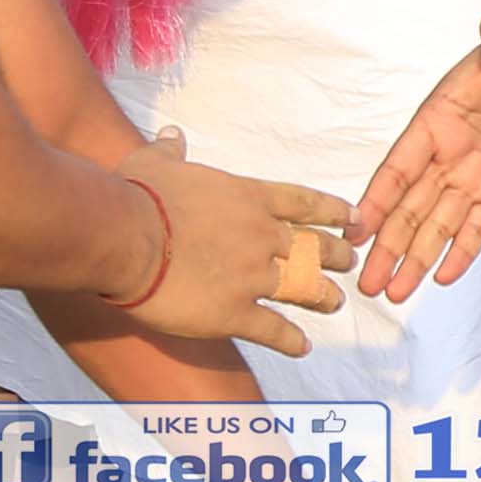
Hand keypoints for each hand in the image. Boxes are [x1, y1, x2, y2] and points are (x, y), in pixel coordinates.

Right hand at [107, 133, 356, 353]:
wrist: (126, 236)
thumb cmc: (138, 194)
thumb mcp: (155, 161)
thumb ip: (171, 150)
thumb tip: (172, 134)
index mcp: (249, 198)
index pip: (304, 204)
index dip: (333, 212)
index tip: (354, 219)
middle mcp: (261, 236)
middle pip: (315, 247)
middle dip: (337, 256)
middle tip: (350, 263)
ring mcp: (252, 277)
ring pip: (304, 289)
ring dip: (324, 297)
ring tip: (334, 304)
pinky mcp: (235, 314)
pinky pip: (274, 330)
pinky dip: (291, 340)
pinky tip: (303, 347)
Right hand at [353, 11, 480, 302]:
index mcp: (436, 121)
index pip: (400, 166)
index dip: (378, 199)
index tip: (354, 229)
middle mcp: (445, 154)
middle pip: (409, 207)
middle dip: (388, 246)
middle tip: (365, 284)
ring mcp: (470, 175)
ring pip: (436, 224)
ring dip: (416, 258)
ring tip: (394, 294)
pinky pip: (477, 226)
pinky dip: (461, 250)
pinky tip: (443, 279)